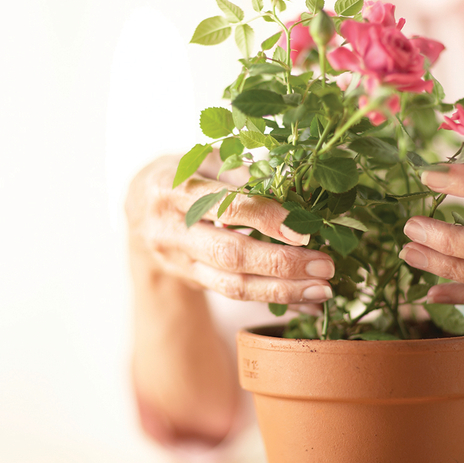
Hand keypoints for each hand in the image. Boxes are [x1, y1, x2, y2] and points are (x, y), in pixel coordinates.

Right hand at [125, 155, 334, 303]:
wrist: (139, 209)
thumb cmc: (183, 174)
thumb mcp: (204, 159)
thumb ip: (241, 172)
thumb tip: (292, 189)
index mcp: (173, 189)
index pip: (224, 207)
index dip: (264, 218)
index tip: (303, 230)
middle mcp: (172, 230)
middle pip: (230, 254)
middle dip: (281, 263)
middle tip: (324, 266)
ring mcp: (180, 261)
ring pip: (233, 285)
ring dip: (282, 291)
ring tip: (322, 290)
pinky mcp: (193, 281)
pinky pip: (237, 295)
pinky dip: (276, 300)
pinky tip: (307, 303)